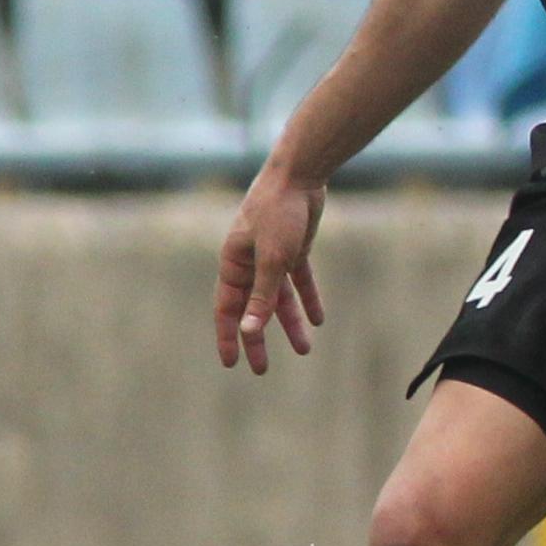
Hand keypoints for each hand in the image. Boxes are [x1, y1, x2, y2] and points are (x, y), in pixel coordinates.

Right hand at [215, 172, 326, 373]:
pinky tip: (319, 319)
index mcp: (233, 263)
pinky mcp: (295, 248)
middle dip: (257, 338)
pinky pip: (299, 281)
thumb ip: (262, 296)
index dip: (228, 337)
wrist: (300, 174)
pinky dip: (308, 299)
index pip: (226, 308)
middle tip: (261, 370)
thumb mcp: (272, 260)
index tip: (231, 364)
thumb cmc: (279, 212)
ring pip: (280, 298)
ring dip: (290, 323)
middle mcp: (249, 262)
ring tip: (304, 349)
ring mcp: (272, 256)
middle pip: (252, 308)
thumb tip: (249, 330)